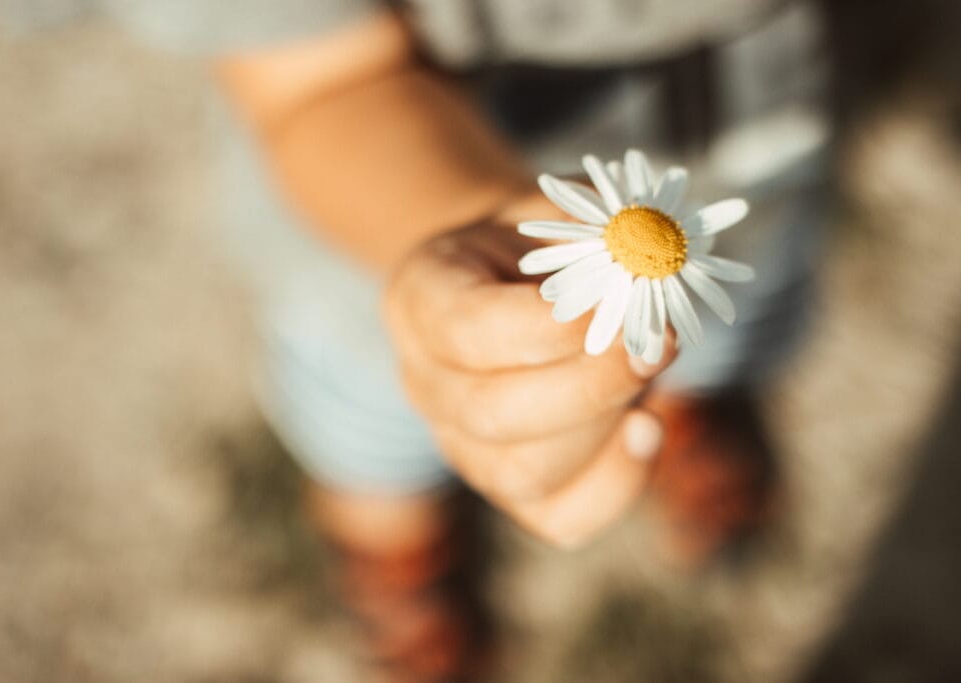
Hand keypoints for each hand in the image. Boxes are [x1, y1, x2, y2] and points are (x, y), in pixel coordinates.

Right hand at [384, 209, 676, 546]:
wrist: (518, 283)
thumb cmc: (543, 244)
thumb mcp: (561, 211)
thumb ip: (599, 233)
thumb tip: (654, 268)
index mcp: (420, 298)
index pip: (468, 331)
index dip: (552, 326)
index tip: (624, 296)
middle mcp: (425, 382)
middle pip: (490, 414)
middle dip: (591, 384)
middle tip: (655, 344)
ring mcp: (460, 444)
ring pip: (522, 472)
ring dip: (606, 426)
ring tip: (648, 370)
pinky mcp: (508, 487)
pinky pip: (558, 518)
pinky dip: (615, 484)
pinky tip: (647, 429)